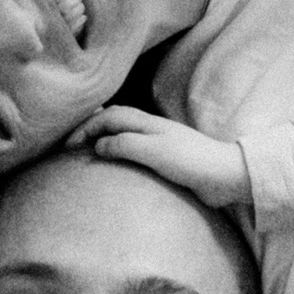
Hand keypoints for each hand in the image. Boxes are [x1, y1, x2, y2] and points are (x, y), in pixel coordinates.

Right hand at [68, 105, 250, 207]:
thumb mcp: (153, 152)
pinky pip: (136, 154)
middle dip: (91, 130)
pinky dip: (120, 156)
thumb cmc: (191, 161)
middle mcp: (152, 130)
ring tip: (87, 158)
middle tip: (71, 148)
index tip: (68, 146)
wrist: (226, 176)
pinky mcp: (167, 162)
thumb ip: (124, 145)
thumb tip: (98, 145)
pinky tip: (116, 171)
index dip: (86, 127)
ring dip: (105, 142)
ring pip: (125, 137)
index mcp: (148, 123)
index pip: (109, 116)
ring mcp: (160, 145)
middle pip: (115, 122)